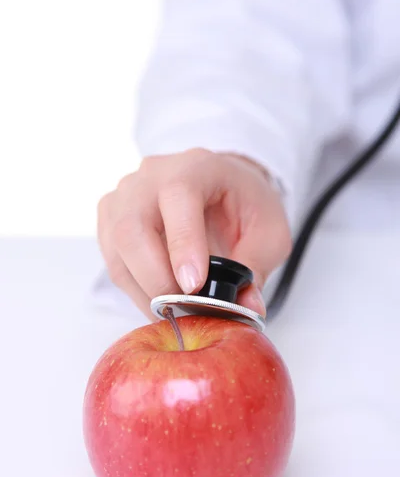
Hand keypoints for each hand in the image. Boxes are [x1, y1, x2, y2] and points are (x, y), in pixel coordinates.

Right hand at [97, 148, 291, 318]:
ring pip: (117, 247)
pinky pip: (113, 260)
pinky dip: (134, 288)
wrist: (221, 189)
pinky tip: (159, 299)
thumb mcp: (269, 231)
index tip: (193, 285)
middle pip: (133, 226)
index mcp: (196, 166)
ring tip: (174, 310)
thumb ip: (257, 266)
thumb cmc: (245, 205)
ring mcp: (125, 195)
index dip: (182, 243)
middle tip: (183, 308)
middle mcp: (151, 175)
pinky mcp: (111, 219)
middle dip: (155, 277)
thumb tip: (247, 306)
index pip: (178, 196)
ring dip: (143, 288)